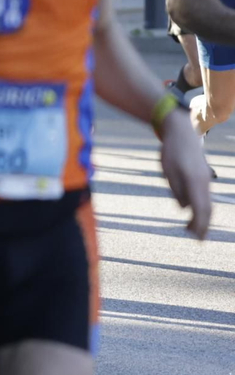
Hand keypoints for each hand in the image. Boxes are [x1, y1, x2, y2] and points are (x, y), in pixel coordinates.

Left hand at [159, 111, 212, 238]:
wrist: (182, 134)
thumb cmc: (172, 152)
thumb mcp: (168, 172)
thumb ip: (176, 190)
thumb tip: (184, 207)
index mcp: (194, 181)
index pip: (200, 208)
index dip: (200, 224)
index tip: (198, 237)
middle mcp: (203, 182)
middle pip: (207, 208)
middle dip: (203, 225)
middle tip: (198, 240)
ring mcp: (205, 180)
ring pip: (207, 203)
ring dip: (201, 218)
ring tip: (192, 230)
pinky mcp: (202, 178)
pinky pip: (204, 197)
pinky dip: (200, 208)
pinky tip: (193, 214)